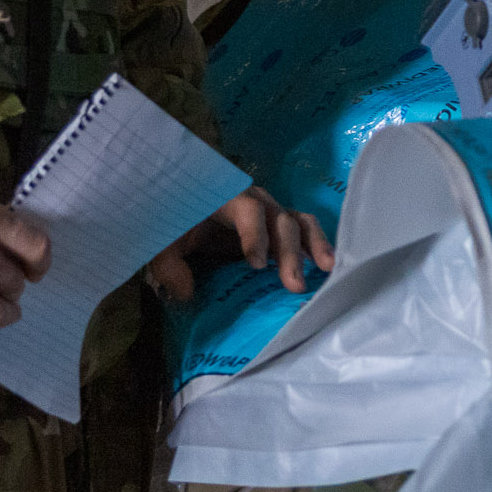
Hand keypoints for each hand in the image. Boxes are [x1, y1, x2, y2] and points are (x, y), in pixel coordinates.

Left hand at [147, 185, 336, 301]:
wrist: (186, 206)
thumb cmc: (177, 219)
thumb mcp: (164, 241)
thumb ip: (170, 265)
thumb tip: (186, 294)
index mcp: (228, 197)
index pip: (248, 211)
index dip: (255, 235)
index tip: (256, 264)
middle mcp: (256, 201)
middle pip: (280, 220)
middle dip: (289, 252)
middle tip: (294, 285)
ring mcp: (271, 213)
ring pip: (299, 222)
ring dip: (314, 245)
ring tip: (327, 268)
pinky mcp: (279, 227)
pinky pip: (303, 231)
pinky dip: (316, 246)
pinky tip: (327, 267)